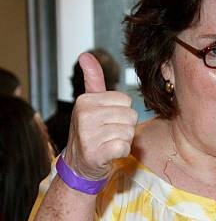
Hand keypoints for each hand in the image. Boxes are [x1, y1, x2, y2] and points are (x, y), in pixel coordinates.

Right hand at [64, 52, 137, 179]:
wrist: (79, 165)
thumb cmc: (89, 132)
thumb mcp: (89, 104)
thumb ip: (92, 80)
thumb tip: (85, 55)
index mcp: (85, 100)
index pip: (126, 100)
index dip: (123, 112)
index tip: (108, 121)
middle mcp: (85, 115)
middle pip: (130, 116)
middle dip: (125, 127)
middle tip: (110, 134)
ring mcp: (89, 135)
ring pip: (129, 132)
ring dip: (123, 140)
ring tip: (109, 143)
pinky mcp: (95, 153)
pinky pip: (124, 147)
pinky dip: (121, 152)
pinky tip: (109, 153)